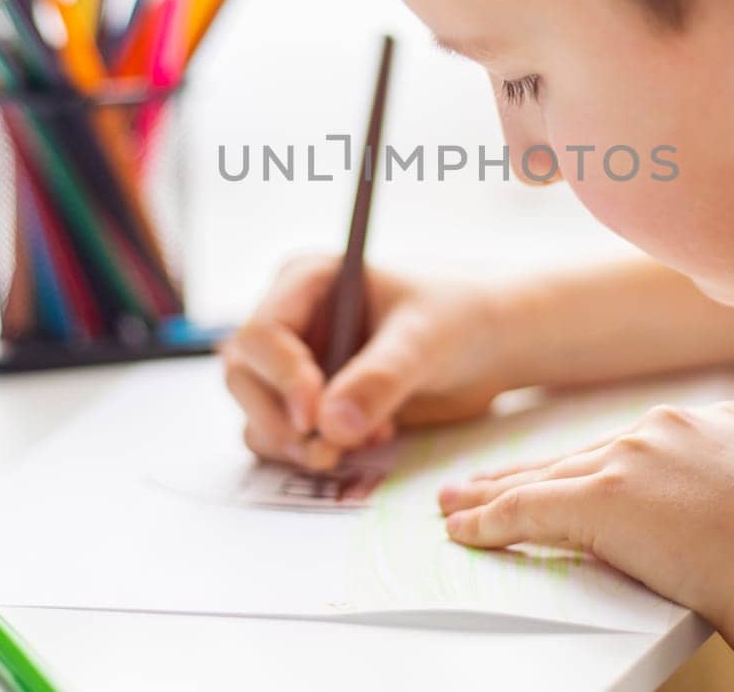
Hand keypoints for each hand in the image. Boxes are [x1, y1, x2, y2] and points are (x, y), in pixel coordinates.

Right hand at [221, 256, 515, 471]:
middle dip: (280, 421)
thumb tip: (331, 426)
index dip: (281, 378)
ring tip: (369, 440)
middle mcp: (290, 321)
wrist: (488, 345)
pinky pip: (285, 439)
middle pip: (245, 377)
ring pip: (257, 415)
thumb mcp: (424, 342)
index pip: (262, 333)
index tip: (315, 419)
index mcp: (306, 281)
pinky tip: (372, 440)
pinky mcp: (311, 403)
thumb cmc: (458, 318)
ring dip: (300, 444)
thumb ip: (380, 378)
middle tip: (327, 451)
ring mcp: (295, 364)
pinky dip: (316, 452)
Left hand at [437, 403, 733, 690]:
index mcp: (719, 424)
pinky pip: (529, 510)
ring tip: (457, 505)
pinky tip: (464, 530)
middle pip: (579, 457)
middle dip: (526, 473)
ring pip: (547, 479)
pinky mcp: (605, 498)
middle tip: (478, 484)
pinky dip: (489, 522)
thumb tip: (727, 530)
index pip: (631, 446)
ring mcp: (635, 457)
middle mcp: (670, 428)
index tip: (559, 473)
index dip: (584, 465)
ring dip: (493, 496)